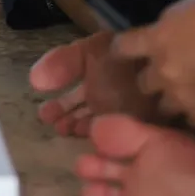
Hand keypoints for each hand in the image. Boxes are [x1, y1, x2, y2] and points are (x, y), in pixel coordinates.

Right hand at [30, 32, 159, 136]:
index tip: (43, 114)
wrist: (161, 66)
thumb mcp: (88, 53)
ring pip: (100, 128)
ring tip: (68, 130)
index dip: (58, 107)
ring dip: (83, 130)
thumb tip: (33, 80)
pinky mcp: (142, 130)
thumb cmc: (122, 59)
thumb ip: (62, 63)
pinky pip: (122, 140)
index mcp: (98, 82)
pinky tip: (95, 143)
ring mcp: (126, 116)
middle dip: (68, 121)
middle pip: (85, 115)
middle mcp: (110, 101)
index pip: (74, 98)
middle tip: (54, 127)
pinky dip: (107, 142)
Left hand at [112, 0, 194, 126]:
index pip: (123, 47)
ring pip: (165, 106)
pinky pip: (192, 118)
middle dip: (152, 78)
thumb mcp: (194, 3)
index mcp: (157, 40)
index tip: (126, 50)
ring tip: (188, 95)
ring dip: (173, 99)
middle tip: (167, 74)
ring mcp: (183, 98)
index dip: (122, 48)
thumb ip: (172, 22)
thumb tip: (166, 33)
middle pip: (143, 83)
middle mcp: (163, 72)